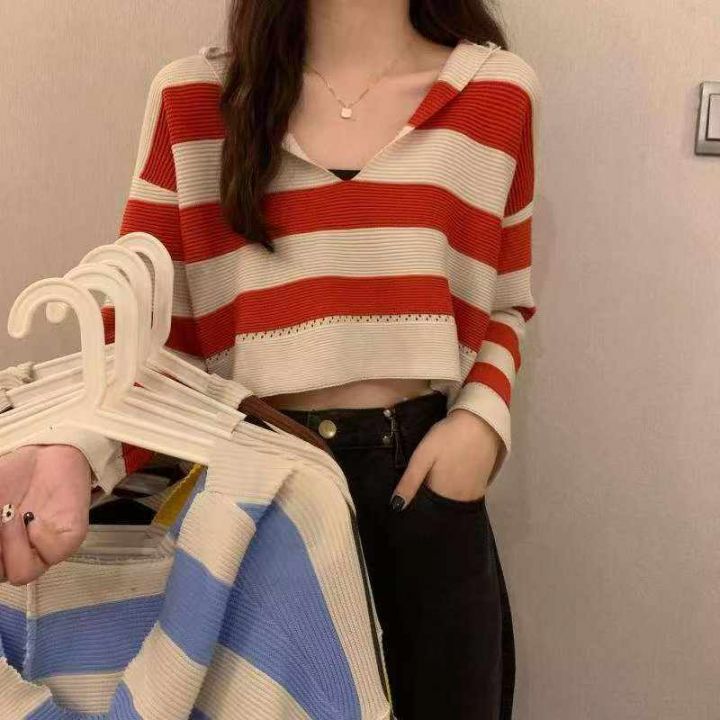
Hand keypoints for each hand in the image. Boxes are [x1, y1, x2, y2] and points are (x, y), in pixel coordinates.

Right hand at [0, 445, 90, 584]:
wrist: (46, 454)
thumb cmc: (11, 476)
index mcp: (0, 549)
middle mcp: (17, 554)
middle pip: (1, 576)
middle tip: (0, 517)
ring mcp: (43, 550)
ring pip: (22, 574)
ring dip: (12, 546)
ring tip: (11, 516)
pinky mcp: (69, 539)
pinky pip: (53, 554)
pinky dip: (40, 537)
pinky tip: (34, 518)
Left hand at [389, 410, 500, 510]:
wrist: (480, 422)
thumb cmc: (448, 438)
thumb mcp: (423, 455)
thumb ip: (410, 481)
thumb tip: (395, 507)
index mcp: (442, 495)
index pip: (425, 512)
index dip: (414, 509)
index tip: (404, 503)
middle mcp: (459, 500)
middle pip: (439, 510)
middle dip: (428, 507)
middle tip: (417, 493)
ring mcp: (472, 495)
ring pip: (451, 505)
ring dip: (441, 501)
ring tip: (431, 487)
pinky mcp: (481, 487)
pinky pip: (464, 499)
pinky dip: (454, 496)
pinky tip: (447, 483)